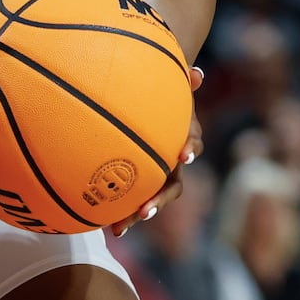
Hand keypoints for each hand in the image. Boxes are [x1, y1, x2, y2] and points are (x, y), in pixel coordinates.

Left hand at [110, 65, 204, 237]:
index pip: (192, 143)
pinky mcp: (142, 182)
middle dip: (158, 200)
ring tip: (118, 228)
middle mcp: (172, 162)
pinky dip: (120, 213)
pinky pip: (134, 201)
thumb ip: (179, 79)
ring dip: (136, 215)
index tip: (183, 155)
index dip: (190, 148)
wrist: (154, 106)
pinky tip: (102, 226)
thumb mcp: (168, 86)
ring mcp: (158, 175)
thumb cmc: (160, 94)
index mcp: (181, 137)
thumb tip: (197, 72)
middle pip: (171, 186)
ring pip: (151, 200)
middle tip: (144, 211)